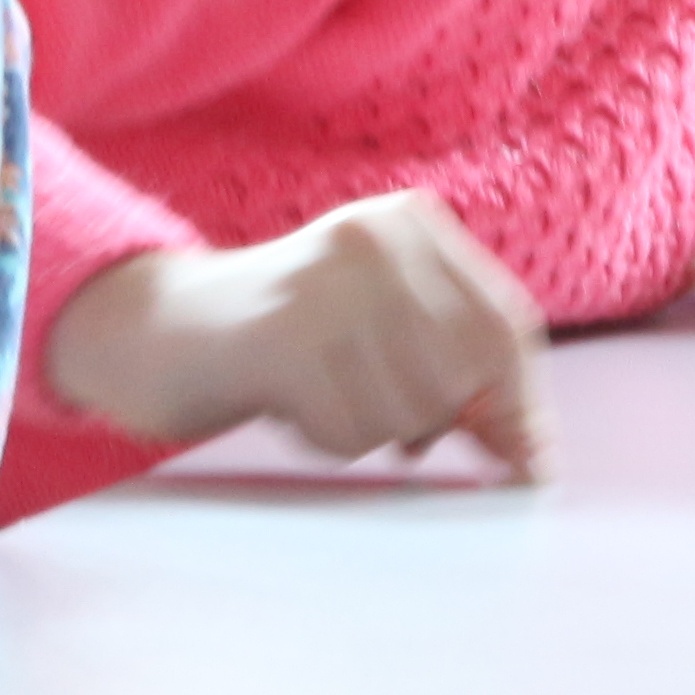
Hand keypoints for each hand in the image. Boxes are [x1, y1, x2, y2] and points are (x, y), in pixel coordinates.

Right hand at [43, 192, 555, 478]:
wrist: (160, 329)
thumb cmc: (288, 341)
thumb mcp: (380, 326)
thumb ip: (455, 371)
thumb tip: (534, 457)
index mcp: (410, 226)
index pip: (505, 325)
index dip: (520, 404)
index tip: (530, 468)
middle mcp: (376, 240)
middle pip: (465, 375)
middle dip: (437, 424)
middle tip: (385, 427)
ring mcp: (329, 284)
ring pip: (411, 411)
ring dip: (370, 432)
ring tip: (322, 397)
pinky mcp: (285, 335)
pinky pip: (349, 429)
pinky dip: (327, 438)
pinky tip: (289, 404)